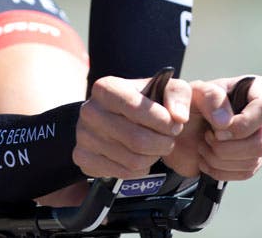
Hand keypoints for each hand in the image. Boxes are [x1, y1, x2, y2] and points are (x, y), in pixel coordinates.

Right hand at [73, 75, 190, 178]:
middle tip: (168, 140)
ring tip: (154, 147)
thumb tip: (178, 117)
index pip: (137, 109)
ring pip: (132, 160)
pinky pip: (122, 173)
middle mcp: (89, 111)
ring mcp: (83, 135)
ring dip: (152, 157)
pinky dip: (138, 169)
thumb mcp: (165, 88)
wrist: (117, 117)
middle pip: (137, 140)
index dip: (163, 122)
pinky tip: (139, 156)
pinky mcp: (83, 158)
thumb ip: (177, 94)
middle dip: (163, 143)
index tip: (174, 125)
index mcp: (105, 88)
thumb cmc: (144, 101)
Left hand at [163, 75, 261, 180]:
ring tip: (203, 146)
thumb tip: (226, 122)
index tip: (217, 128)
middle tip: (206, 137)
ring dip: (220, 159)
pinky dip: (221, 170)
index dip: (242, 124)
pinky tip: (206, 160)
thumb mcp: (194, 92)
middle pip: (261, 142)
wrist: (181, 129)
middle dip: (226, 147)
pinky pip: (246, 173)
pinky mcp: (255, 158)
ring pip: (253, 160)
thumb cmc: (190, 104)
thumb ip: (209, 97)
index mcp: (256, 89)